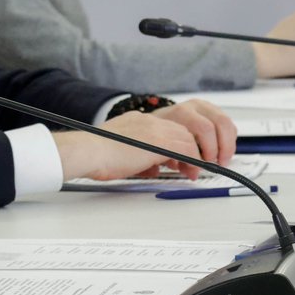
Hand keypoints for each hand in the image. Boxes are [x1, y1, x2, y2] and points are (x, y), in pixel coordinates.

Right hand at [56, 100, 235, 181]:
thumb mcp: (123, 152)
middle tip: (207, 161)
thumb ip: (141, 155)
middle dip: (203, 143)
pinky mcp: (159, 141)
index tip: (191, 157)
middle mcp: (151, 121)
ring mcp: (155, 128)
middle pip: (189, 125)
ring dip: (201, 155)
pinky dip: (194, 162)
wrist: (87, 150)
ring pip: (192, 136)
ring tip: (201, 170)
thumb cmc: (96, 154)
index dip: (187, 141)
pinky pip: (188, 150)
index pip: (174, 125)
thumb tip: (153, 166)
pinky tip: (191, 173)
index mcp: (141, 121)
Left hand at [150, 99, 236, 174]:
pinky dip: (229, 141)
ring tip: (222, 160)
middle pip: (220, 123)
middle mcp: (194, 107)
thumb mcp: (161, 145)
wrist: (158, 119)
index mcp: (181, 113)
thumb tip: (193, 173)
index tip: (205, 164)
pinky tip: (221, 151)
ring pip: (227, 123)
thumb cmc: (159, 133)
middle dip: (222, 146)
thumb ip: (176, 160)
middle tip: (218, 162)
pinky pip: (229, 125)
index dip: (209, 148)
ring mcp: (205, 107)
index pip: (204, 128)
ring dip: (228, 145)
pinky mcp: (214, 111)